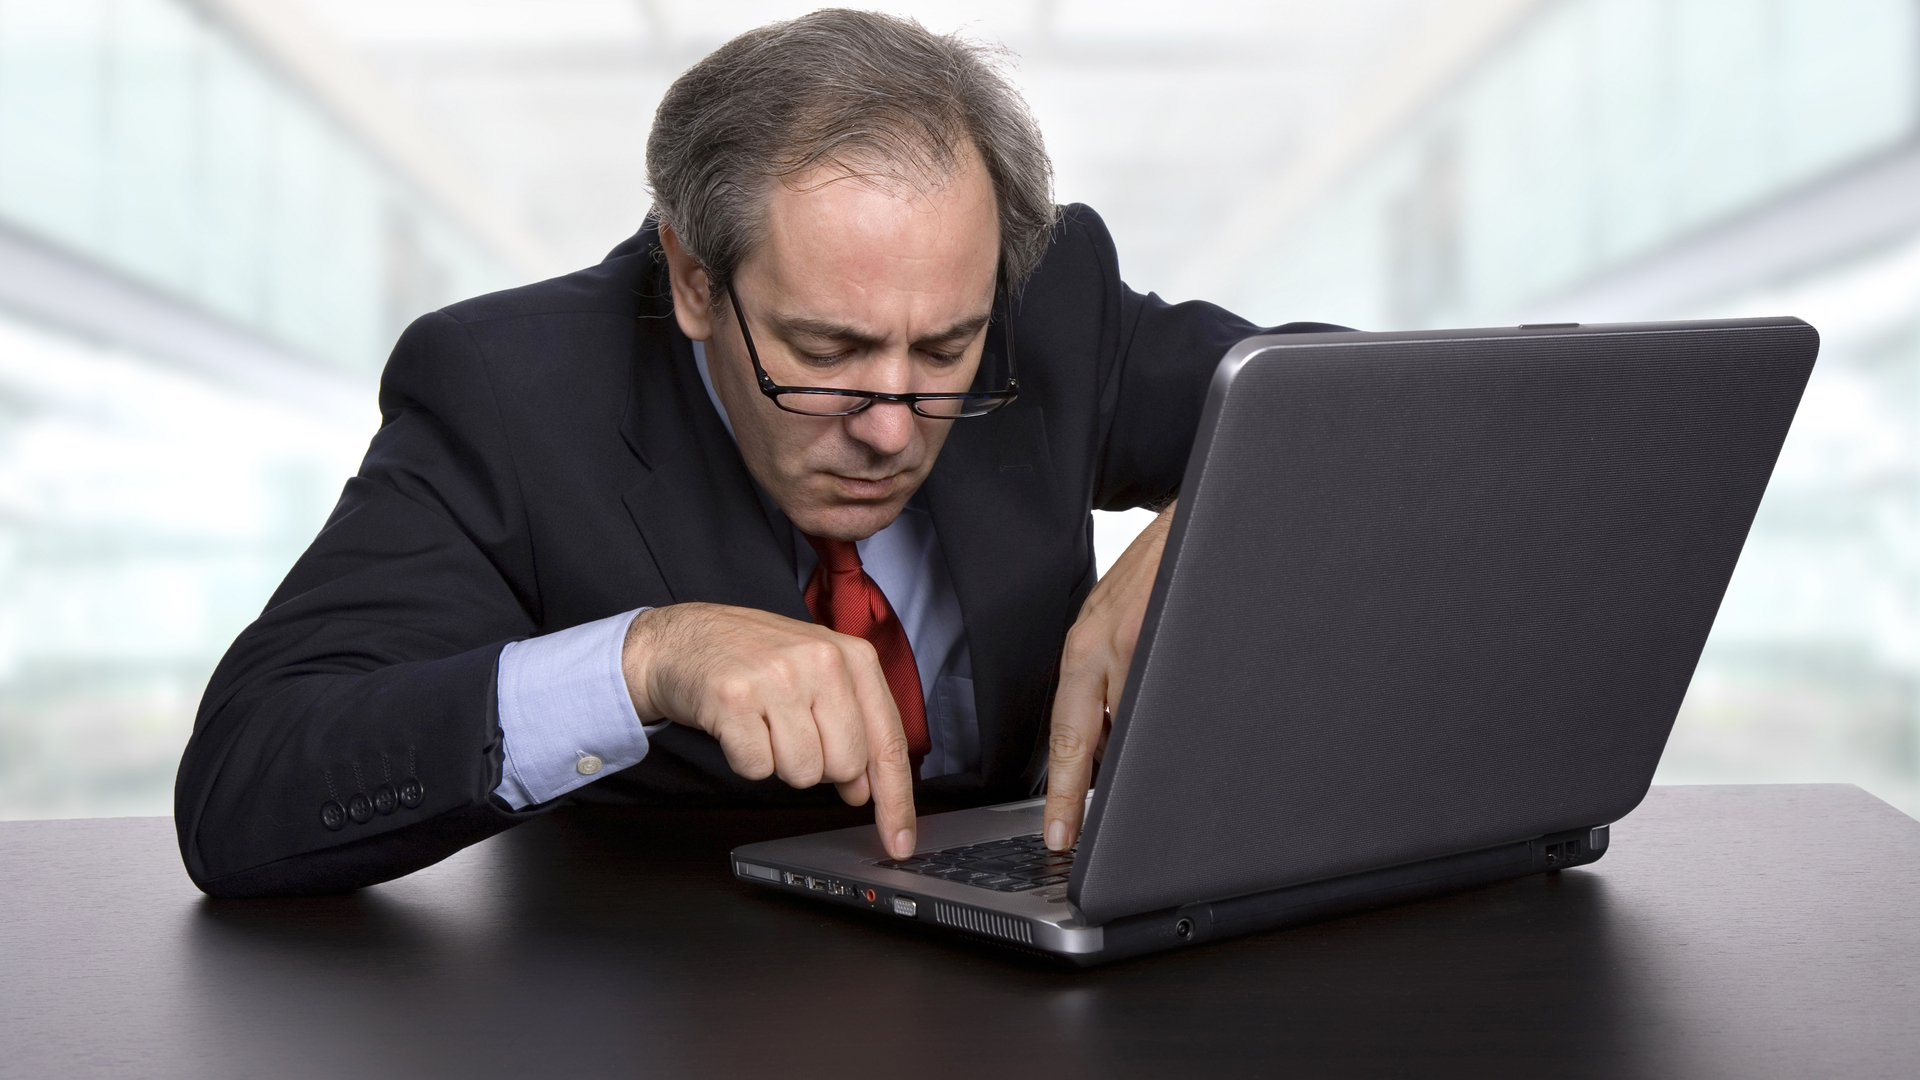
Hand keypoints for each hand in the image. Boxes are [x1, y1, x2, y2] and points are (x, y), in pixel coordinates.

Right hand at [622, 603, 917, 858]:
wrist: (680, 638)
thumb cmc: (753, 660)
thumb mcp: (816, 675)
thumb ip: (851, 726)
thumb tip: (864, 789)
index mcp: (854, 656)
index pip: (888, 741)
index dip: (896, 800)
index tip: (900, 842)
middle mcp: (822, 661)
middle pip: (846, 766)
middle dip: (819, 767)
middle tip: (792, 734)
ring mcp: (778, 677)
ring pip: (802, 773)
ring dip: (780, 763)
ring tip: (763, 724)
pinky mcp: (734, 698)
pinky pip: (757, 768)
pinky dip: (746, 760)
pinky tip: (739, 726)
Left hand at [1044, 501, 1176, 850]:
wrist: (1205, 508)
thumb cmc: (1168, 565)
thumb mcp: (1125, 620)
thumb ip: (1115, 678)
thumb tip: (1113, 743)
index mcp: (1087, 645)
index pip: (1067, 730)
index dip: (1063, 789)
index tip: (1058, 832)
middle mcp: (1104, 643)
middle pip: (1082, 737)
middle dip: (1075, 794)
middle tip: (1067, 833)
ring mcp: (1141, 639)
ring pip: (1133, 723)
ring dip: (1138, 754)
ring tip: (1145, 777)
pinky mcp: (1177, 629)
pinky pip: (1171, 696)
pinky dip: (1177, 717)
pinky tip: (1186, 720)